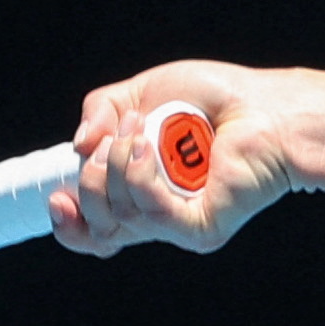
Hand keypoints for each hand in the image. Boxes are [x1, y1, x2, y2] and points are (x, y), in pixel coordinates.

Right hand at [46, 59, 319, 258]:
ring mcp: (178, 226)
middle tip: (117, 137)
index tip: (57, 198)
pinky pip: (149, 215)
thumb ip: (99, 113)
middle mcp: (156, 217)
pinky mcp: (199, 229)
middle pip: (96, 227)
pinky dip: (140, 175)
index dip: (68, 224)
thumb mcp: (140, 93)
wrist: (267, 105)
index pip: (94, 233)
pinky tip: (150, 145)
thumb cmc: (215, 98)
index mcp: (139, 194)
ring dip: (117, 163)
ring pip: (117, 217)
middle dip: (91, 178)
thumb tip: (77, 147)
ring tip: (142, 128)